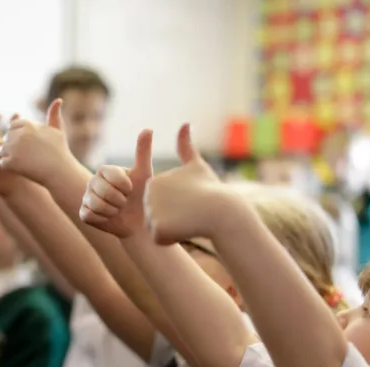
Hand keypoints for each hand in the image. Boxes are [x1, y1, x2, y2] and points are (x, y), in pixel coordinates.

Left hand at [0, 99, 76, 185]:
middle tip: (28, 156)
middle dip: (14, 146)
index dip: (19, 136)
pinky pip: (3, 163)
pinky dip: (10, 168)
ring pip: (2, 150)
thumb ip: (54, 115)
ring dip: (10, 157)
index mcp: (28, 124)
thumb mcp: (58, 130)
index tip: (29, 145)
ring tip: (26, 162)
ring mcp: (14, 148)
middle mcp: (19, 134)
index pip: (12, 126)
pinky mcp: (11, 162)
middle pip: (7, 138)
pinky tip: (23, 169)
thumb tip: (58, 100)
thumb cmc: (60, 152)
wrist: (61, 173)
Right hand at [80, 130, 153, 237]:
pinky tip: (110, 218)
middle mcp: (92, 182)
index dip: (124, 185)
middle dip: (119, 200)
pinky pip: (90, 215)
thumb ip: (143, 151)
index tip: (131, 189)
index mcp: (104, 170)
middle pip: (102, 190)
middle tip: (125, 202)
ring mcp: (86, 198)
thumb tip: (148, 128)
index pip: (111, 175)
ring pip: (96, 204)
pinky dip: (104, 219)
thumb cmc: (143, 197)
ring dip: (112, 210)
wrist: (139, 223)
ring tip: (118, 210)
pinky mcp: (83, 213)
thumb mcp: (144, 174)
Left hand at [143, 124, 222, 243]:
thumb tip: (184, 123)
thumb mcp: (197, 166)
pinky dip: (172, 239)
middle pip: (157, 216)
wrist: (222, 211)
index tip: (189, 201)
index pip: (161, 204)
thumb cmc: (211, 190)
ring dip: (173, 229)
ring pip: (158, 229)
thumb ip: (186, 147)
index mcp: (153, 181)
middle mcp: (147, 195)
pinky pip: (160, 240)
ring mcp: (150, 211)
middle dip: (174, 219)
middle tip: (189, 212)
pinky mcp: (156, 229)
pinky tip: (184, 229)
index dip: (177, 206)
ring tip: (187, 220)